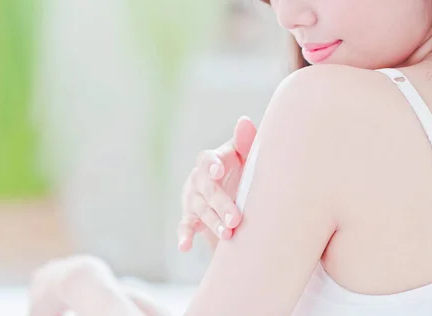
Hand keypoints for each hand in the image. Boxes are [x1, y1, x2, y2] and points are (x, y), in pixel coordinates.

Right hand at [178, 116, 256, 251]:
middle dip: (220, 203)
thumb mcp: (247, 158)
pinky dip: (184, 236)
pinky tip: (185, 246)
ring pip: (200, 209)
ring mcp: (193, 198)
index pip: (207, 159)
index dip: (211, 164)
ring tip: (228, 234)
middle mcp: (200, 178)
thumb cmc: (246, 173)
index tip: (218, 171)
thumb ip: (246, 141)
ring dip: (212, 222)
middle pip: (206, 189)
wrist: (240, 200)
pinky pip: (185, 226)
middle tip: (235, 218)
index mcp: (214, 160)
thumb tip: (244, 121)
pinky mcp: (190, 217)